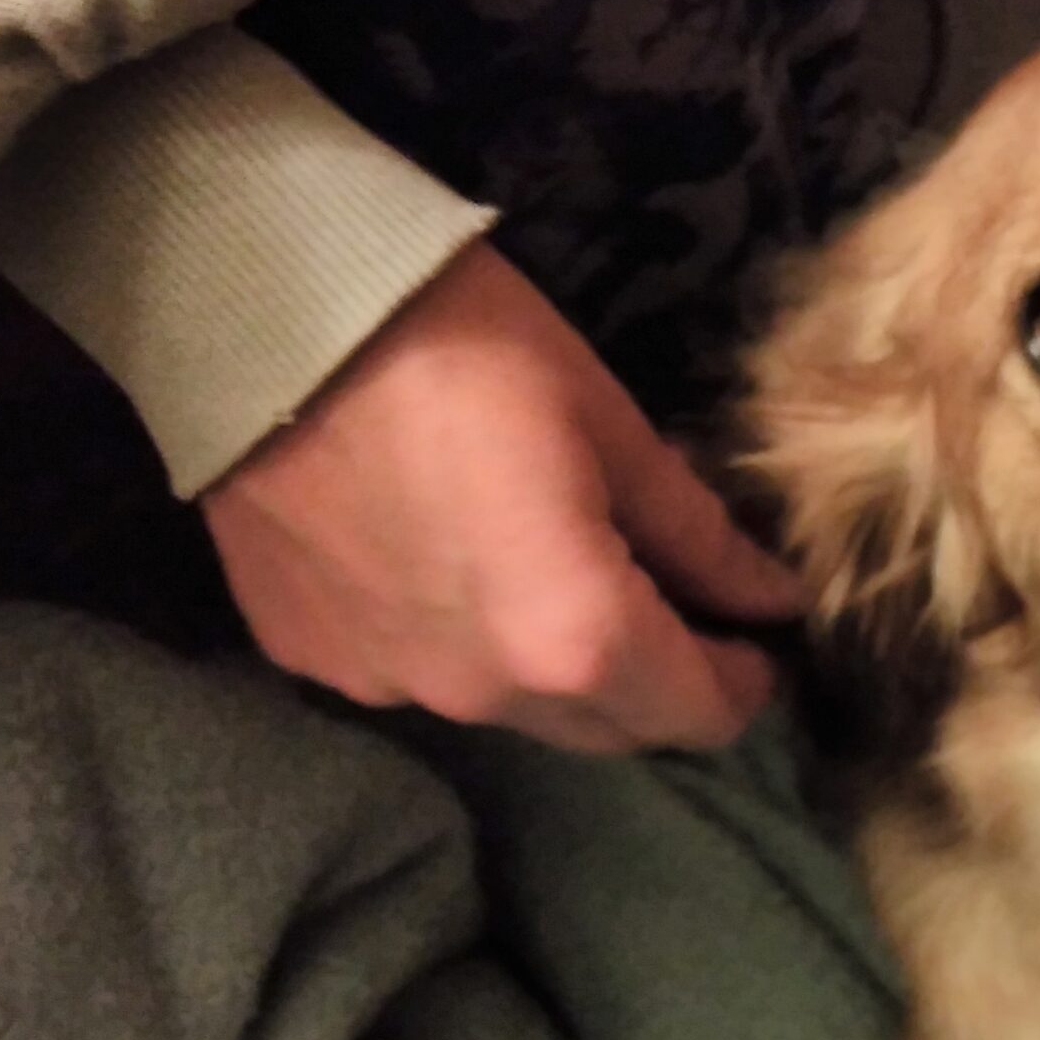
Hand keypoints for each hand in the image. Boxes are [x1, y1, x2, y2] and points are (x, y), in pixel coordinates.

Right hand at [200, 242, 805, 753]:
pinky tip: (451, 568)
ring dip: (557, 669)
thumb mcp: (614, 430)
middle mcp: (485, 695)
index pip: (697, 714)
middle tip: (677, 612)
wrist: (266, 310)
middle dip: (659, 682)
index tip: (757, 643)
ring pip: (514, 711)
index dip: (742, 684)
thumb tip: (773, 601)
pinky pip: (418, 676)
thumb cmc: (469, 347)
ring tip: (564, 583)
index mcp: (577, 641)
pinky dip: (457, 643)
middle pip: (610, 729)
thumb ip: (700, 539)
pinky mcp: (313, 659)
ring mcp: (389, 687)